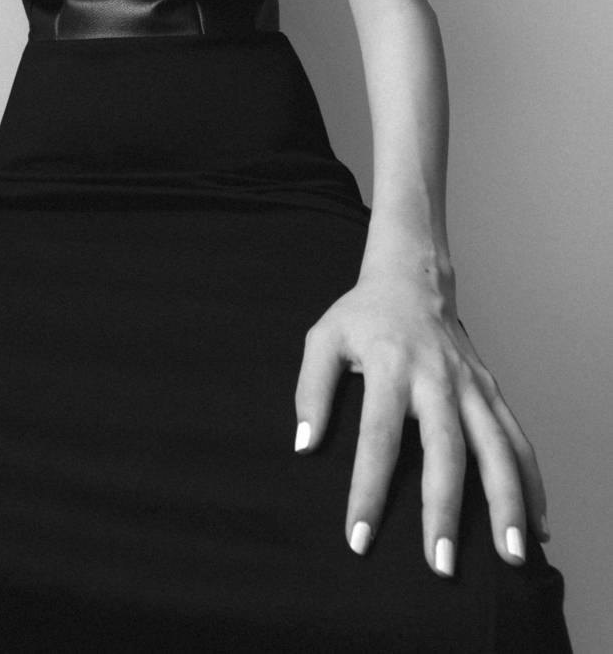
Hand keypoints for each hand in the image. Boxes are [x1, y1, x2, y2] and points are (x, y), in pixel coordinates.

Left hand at [293, 258, 549, 576]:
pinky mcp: (491, 390)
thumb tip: (304, 445)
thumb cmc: (362, 315)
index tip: (359, 538)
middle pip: (446, 450)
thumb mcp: (323, 338)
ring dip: (505, 504)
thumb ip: (311, 389)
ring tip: (511, 557)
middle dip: (445, 510)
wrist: (413, 278)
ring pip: (496, 448)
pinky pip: (516, 439)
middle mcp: (436, 377)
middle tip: (441, 564)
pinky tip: (536, 524)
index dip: (369, 490)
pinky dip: (530, 482)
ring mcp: (470, 385)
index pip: (377, 437)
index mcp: (389, 365)